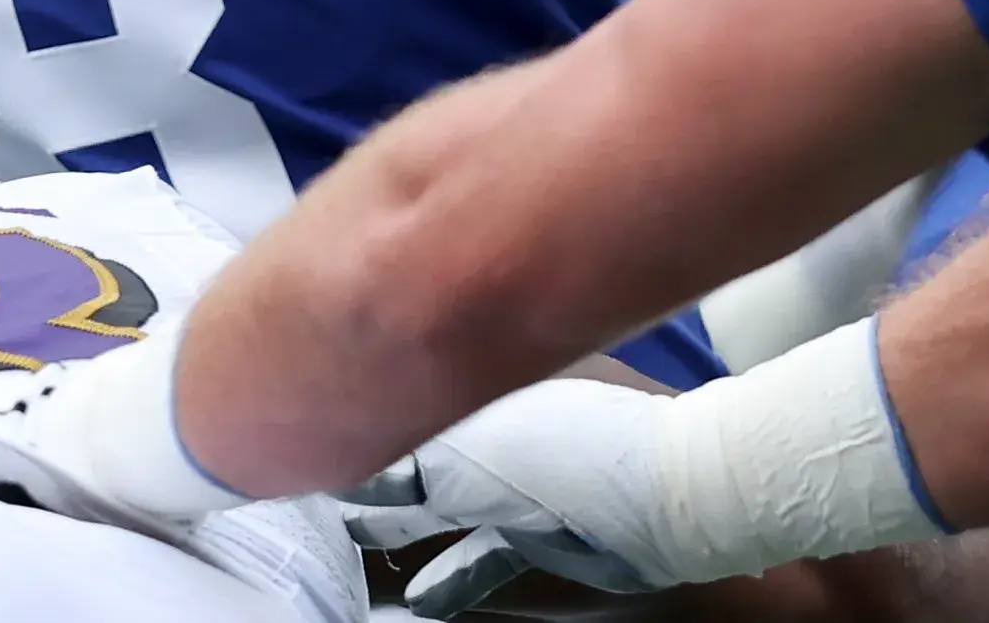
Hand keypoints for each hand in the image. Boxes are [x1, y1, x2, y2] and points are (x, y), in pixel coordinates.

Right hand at [336, 377, 683, 617]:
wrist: (672, 501)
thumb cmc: (573, 453)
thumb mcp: (480, 446)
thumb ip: (411, 461)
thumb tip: (350, 471)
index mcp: (479, 389)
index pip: (405, 400)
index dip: (364, 418)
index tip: (316, 436)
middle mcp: (493, 429)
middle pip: (417, 454)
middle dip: (372, 472)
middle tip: (319, 487)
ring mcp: (517, 484)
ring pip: (443, 507)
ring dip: (402, 527)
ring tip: (359, 541)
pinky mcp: (539, 534)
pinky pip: (482, 557)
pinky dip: (451, 577)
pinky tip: (420, 599)